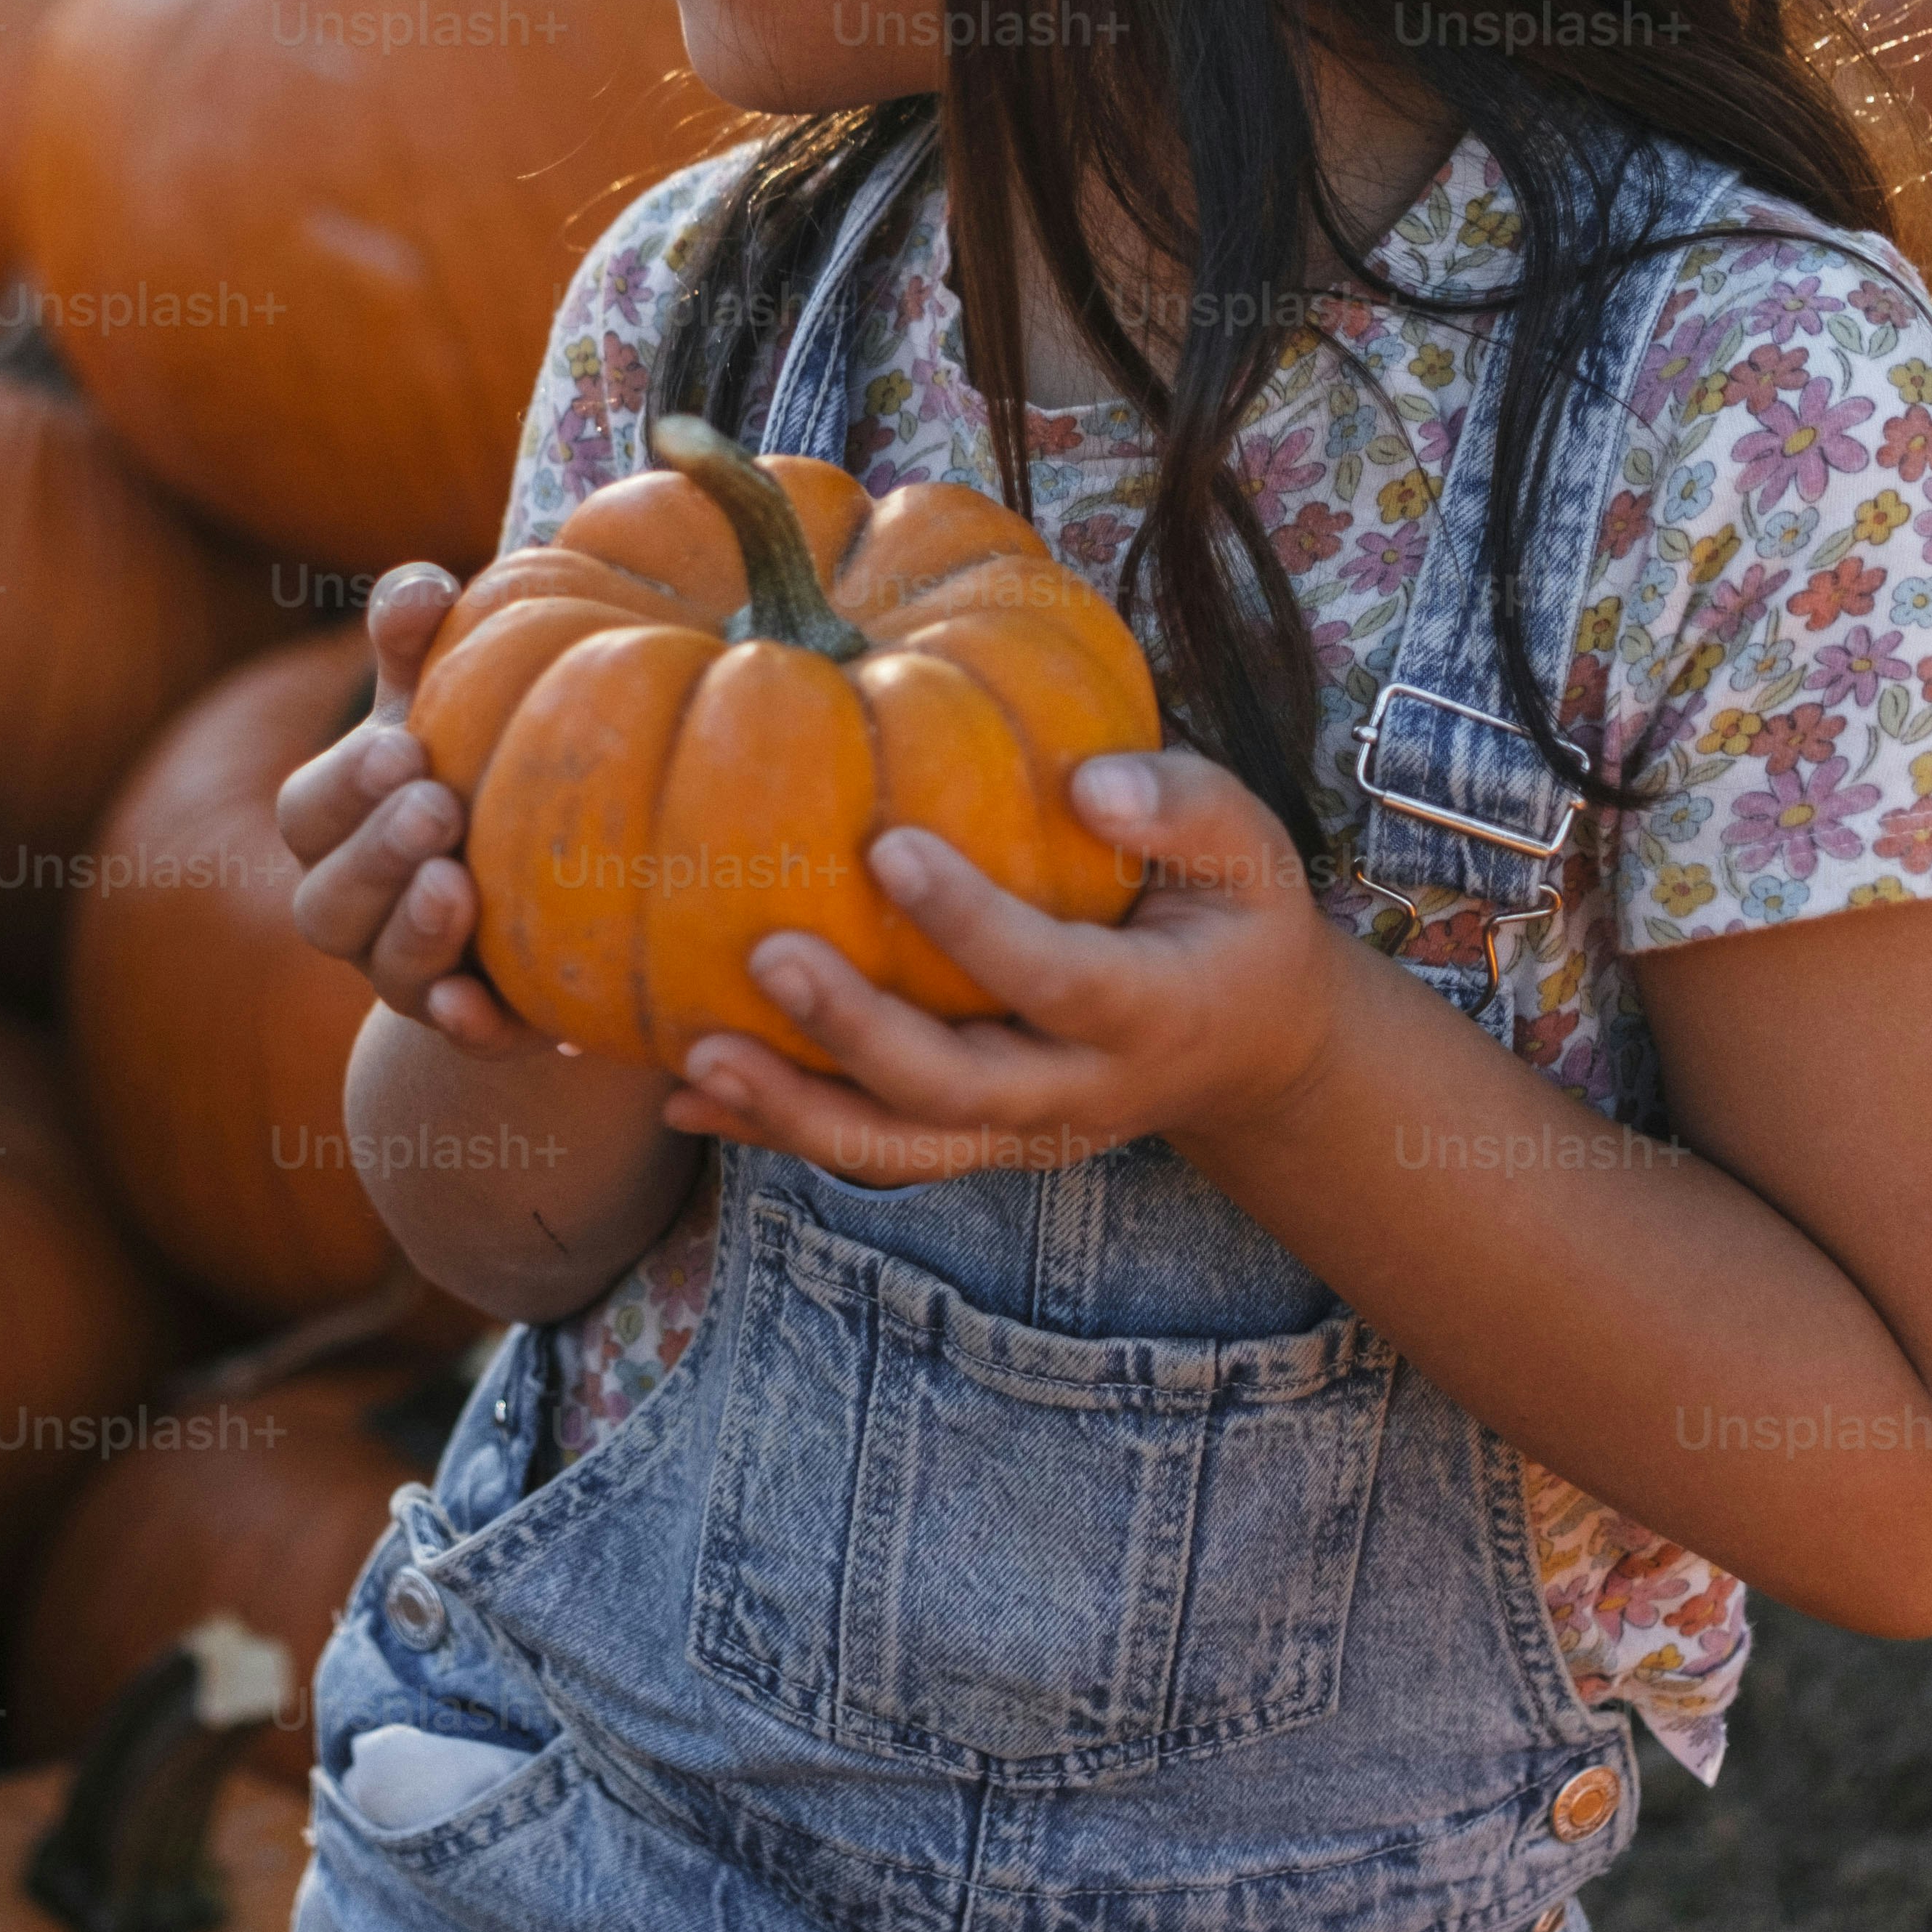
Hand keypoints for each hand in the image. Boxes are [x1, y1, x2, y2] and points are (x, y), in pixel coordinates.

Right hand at [273, 559, 527, 1054]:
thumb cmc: (485, 759)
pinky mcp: (475, 1026)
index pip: (311, 810)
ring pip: (385, 972)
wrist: (560, 878)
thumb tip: (419, 586)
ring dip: (414, 929)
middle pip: (328, 899)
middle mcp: (357, 909)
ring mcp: (410, 976)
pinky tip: (486, 1005)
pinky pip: (457, 1041)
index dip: (348, 784)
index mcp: (340, 825)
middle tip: (438, 804)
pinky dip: (466, 1024)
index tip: (406, 746)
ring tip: (460, 886)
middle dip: (377, 852)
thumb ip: (421, 640)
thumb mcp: (453, 694)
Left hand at [669, 746, 1350, 1185]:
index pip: (1058, 980)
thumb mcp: (1251, 851)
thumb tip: (1087, 783)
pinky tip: (680, 1101)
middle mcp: (1078, 1094)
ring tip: (697, 1057)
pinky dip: (772, 1131)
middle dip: (858, 1033)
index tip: (890, 847)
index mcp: (1151, 1014)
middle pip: (957, 1089)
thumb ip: (1183, 806)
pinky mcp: (972, 1141)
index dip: (975, 926)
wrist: (1248, 1050)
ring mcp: (1018, 1132)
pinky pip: (867, 1148)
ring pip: (899, 1146)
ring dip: (793, 1111)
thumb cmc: (1232, 919)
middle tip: (768, 955)